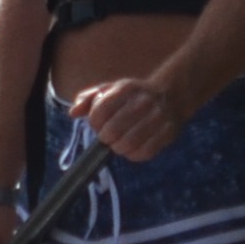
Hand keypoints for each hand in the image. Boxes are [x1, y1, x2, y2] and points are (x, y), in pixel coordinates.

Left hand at [67, 74, 189, 163]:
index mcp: (126, 88)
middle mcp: (143, 102)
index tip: (98, 125)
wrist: (171, 95)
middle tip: (109, 136)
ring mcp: (157, 118)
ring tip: (119, 143)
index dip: (94, 123)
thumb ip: (89, 99)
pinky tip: (132, 148)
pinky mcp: (167, 133)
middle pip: (112, 131)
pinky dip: (133, 155)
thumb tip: (73, 113)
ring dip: (118, 148)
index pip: (99, 111)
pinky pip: (144, 153)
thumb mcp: (111, 89)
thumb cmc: (134, 95)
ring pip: (127, 145)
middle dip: (106, 138)